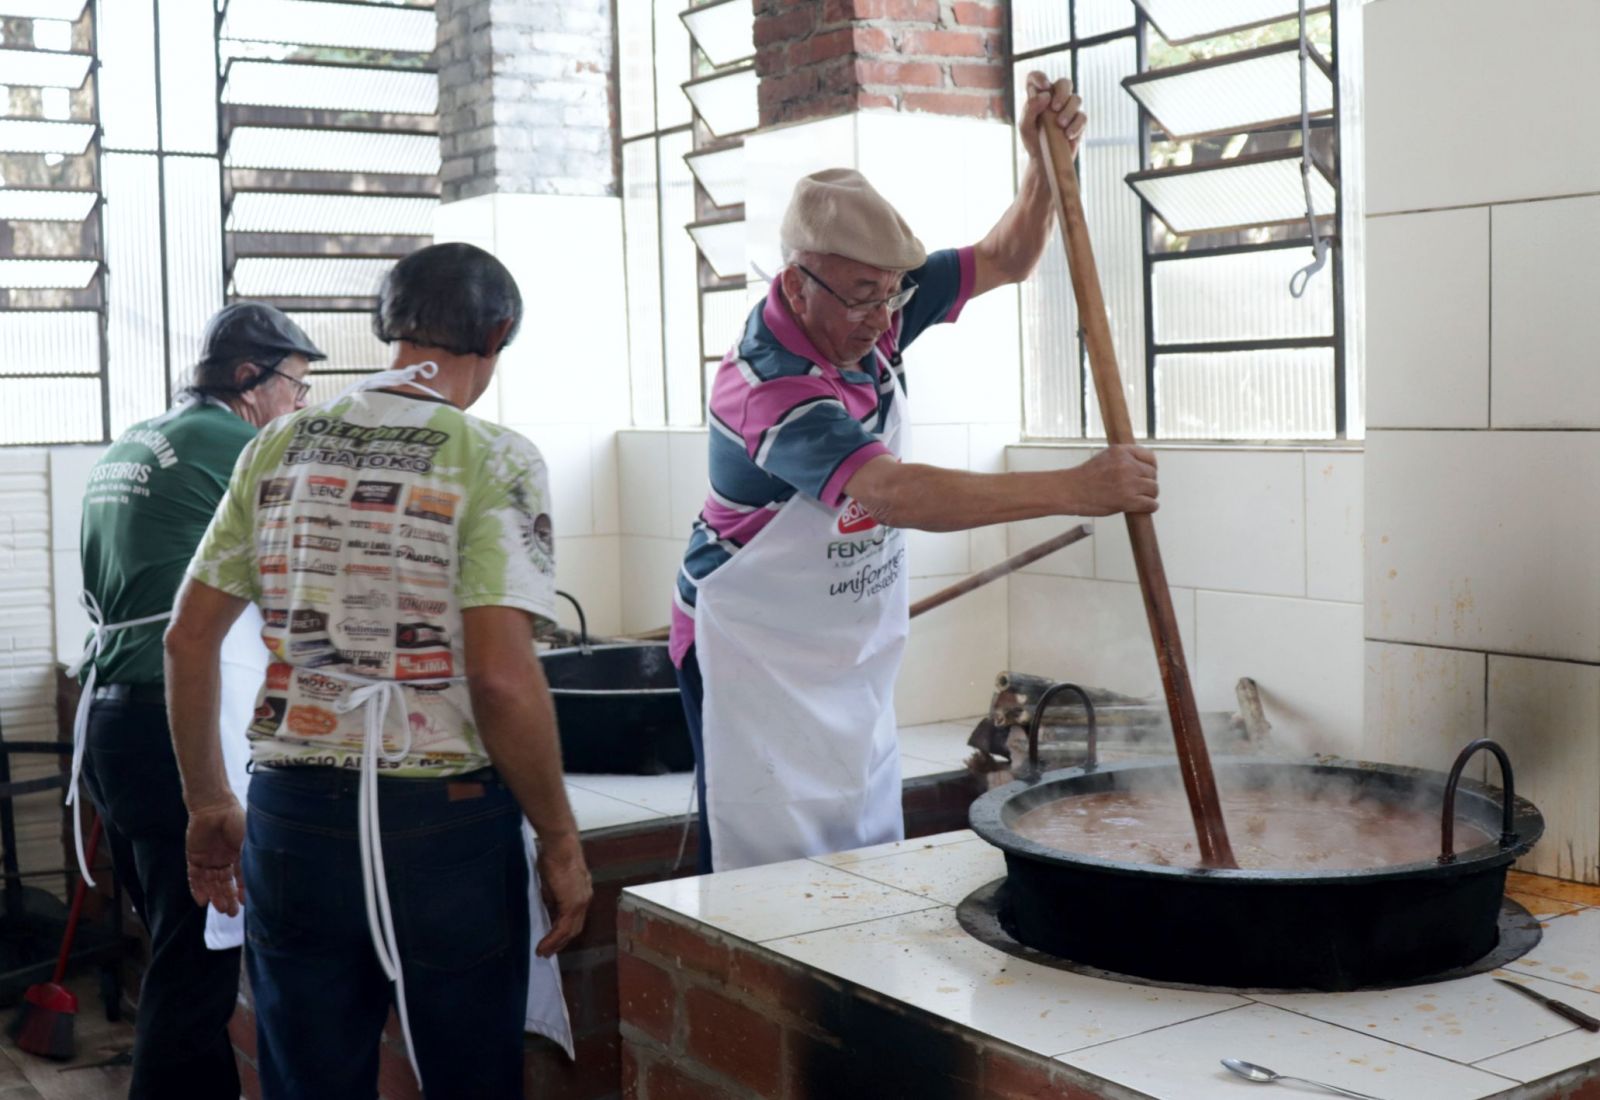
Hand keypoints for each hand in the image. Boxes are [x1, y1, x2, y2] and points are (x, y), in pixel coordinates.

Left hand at [185, 799, 245, 915]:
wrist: (214, 807)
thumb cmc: (235, 821)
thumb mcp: (247, 842)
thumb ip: (248, 861)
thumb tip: (258, 880)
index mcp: (238, 855)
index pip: (240, 877)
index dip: (242, 891)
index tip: (245, 903)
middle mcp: (223, 859)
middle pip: (224, 883)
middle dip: (227, 898)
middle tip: (231, 913)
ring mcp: (208, 859)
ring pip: (210, 883)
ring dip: (215, 896)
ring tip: (219, 909)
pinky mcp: (194, 858)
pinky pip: (194, 877)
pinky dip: (197, 889)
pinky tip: (202, 901)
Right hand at [534, 833, 591, 956]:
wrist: (561, 847)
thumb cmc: (554, 857)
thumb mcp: (552, 882)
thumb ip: (553, 898)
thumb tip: (549, 909)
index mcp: (582, 893)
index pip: (575, 917)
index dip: (565, 930)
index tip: (553, 939)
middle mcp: (585, 899)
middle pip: (575, 928)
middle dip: (562, 941)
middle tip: (549, 951)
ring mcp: (581, 902)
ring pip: (570, 930)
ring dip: (556, 943)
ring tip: (543, 952)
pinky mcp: (573, 904)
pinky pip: (563, 927)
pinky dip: (553, 938)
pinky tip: (543, 945)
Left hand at [1019, 71, 1085, 162]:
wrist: (1045, 162)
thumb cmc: (1033, 142)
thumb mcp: (1025, 127)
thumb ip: (1030, 109)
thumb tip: (1046, 95)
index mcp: (1038, 97)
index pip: (1037, 77)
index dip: (1040, 77)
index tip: (1044, 86)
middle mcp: (1054, 99)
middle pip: (1065, 83)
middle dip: (1062, 92)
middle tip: (1055, 107)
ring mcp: (1068, 109)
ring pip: (1076, 99)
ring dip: (1068, 111)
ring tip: (1060, 125)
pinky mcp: (1078, 122)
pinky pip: (1083, 117)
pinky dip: (1076, 125)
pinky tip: (1067, 135)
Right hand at [1065, 444, 1158, 515]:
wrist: (1069, 491)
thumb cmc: (1084, 477)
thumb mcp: (1105, 457)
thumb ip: (1124, 459)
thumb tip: (1143, 467)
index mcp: (1121, 452)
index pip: (1150, 457)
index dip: (1151, 467)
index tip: (1147, 475)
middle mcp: (1127, 465)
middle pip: (1153, 474)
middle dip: (1148, 483)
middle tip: (1139, 490)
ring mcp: (1128, 483)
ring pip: (1154, 489)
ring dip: (1149, 496)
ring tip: (1139, 499)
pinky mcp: (1127, 500)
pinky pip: (1150, 504)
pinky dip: (1149, 507)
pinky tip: (1143, 508)